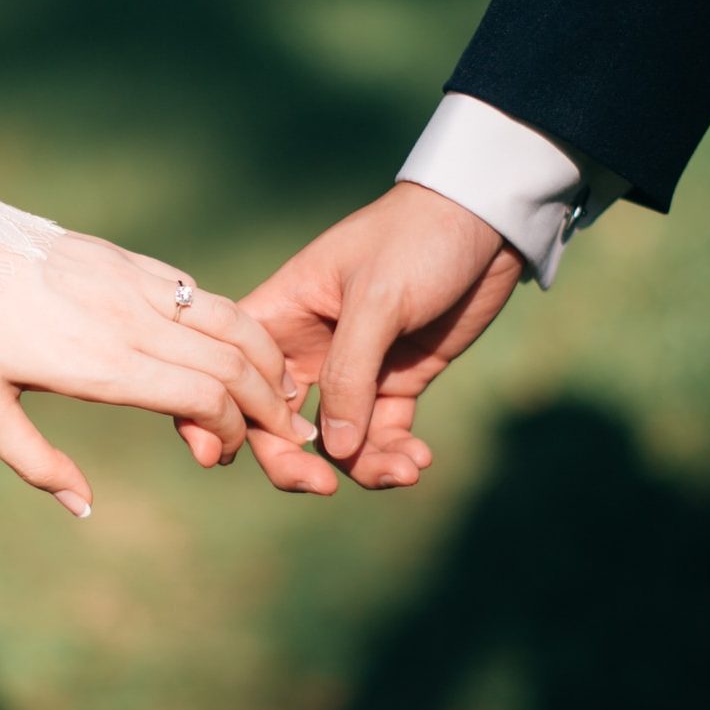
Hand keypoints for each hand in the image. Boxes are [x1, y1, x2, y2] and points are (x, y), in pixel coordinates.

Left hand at [0, 230, 315, 516]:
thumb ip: (36, 463)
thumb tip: (84, 507)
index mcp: (101, 364)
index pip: (204, 396)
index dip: (231, 430)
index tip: (221, 453)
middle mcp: (131, 321)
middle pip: (233, 361)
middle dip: (270, 403)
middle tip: (288, 432)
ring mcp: (134, 284)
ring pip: (229, 319)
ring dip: (266, 356)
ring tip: (283, 387)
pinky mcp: (128, 260)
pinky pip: (198, 292)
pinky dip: (233, 322)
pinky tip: (238, 343)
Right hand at [218, 183, 523, 493]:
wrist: (486, 222)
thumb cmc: (417, 240)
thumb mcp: (377, 299)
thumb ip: (349, 374)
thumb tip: (332, 450)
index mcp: (280, 315)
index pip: (234, 374)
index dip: (223, 417)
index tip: (230, 457)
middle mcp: (307, 348)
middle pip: (277, 422)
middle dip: (296, 462)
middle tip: (324, 487)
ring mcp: (353, 369)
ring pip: (335, 440)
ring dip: (362, 466)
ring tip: (404, 471)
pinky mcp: (396, 380)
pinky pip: (382, 434)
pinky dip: (395, 454)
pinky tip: (419, 460)